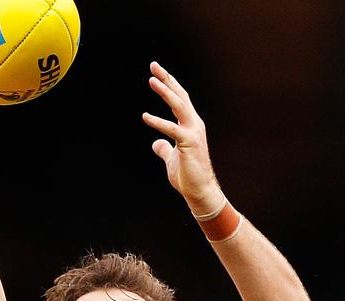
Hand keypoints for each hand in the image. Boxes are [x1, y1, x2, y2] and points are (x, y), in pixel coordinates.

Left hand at [142, 61, 223, 214]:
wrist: (199, 191)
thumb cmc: (188, 176)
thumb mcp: (171, 159)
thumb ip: (164, 149)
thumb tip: (156, 143)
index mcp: (191, 125)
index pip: (180, 99)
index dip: (169, 84)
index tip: (157, 72)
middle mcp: (194, 124)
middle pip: (180, 96)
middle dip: (167, 79)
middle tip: (153, 65)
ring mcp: (193, 132)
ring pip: (179, 106)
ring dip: (165, 92)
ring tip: (151, 80)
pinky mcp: (189, 143)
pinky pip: (172, 129)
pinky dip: (158, 122)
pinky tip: (145, 116)